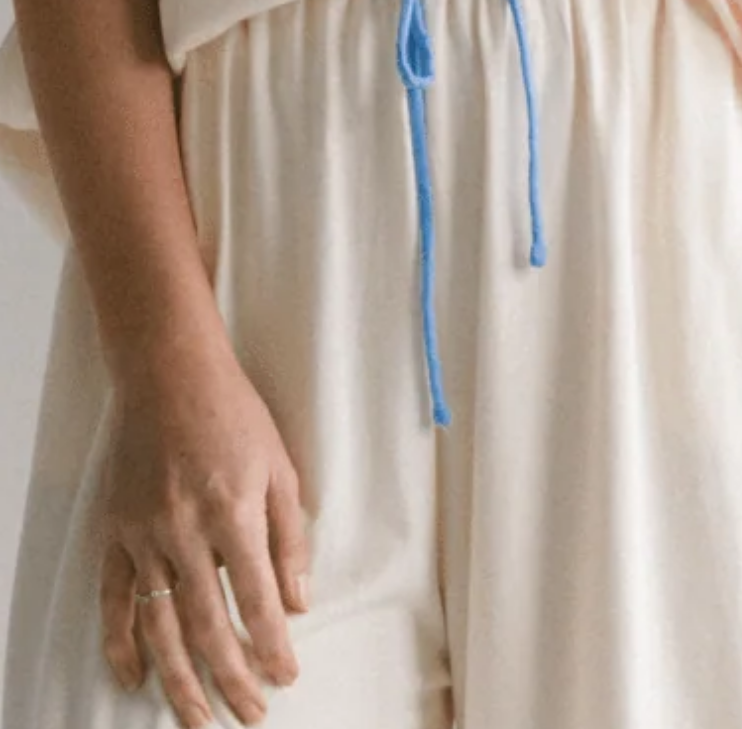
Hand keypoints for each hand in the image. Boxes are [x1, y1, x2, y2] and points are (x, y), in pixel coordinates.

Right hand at [98, 330, 309, 728]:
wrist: (170, 377)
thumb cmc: (236, 416)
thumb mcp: (280, 468)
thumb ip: (290, 537)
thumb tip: (298, 601)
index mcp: (234, 514)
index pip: (256, 600)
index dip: (271, 647)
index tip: (285, 678)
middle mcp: (185, 533)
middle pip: (206, 626)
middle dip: (231, 678)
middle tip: (251, 713)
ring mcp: (143, 536)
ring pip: (158, 626)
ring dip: (178, 680)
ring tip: (198, 720)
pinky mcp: (116, 533)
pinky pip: (115, 600)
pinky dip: (121, 643)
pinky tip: (134, 679)